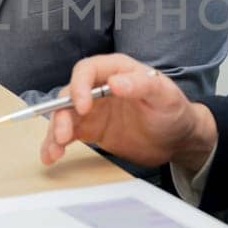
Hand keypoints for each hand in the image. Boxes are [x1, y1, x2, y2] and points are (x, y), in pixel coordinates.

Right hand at [39, 53, 216, 169]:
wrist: (177, 139)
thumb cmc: (174, 111)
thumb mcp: (164, 96)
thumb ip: (141, 85)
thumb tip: (115, 82)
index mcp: (116, 70)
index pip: (87, 70)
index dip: (79, 86)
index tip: (83, 107)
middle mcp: (98, 87)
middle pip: (69, 95)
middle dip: (61, 114)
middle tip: (64, 134)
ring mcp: (93, 110)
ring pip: (63, 116)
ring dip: (54, 132)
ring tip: (54, 151)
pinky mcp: (91, 130)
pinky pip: (68, 134)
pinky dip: (56, 144)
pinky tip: (51, 156)